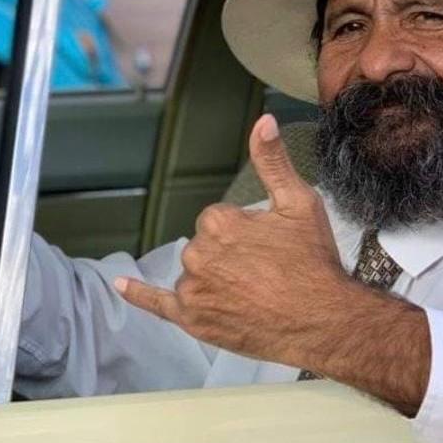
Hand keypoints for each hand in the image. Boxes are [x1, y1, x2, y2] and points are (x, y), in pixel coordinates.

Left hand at [116, 113, 353, 366]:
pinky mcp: (191, 319)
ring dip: (214, 277)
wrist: (322, 321)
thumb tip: (262, 121)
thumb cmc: (312, 262)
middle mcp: (198, 254)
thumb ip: (273, 161)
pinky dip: (138, 295)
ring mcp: (192, 289)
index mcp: (219, 222)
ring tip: (253, 292)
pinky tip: (120, 285)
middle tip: (266, 271)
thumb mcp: (299, 203)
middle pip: (205, 246)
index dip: (246, 232)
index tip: (268, 246)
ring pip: (194, 272)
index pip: (218, 219)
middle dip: (230, 255)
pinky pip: (157, 304)